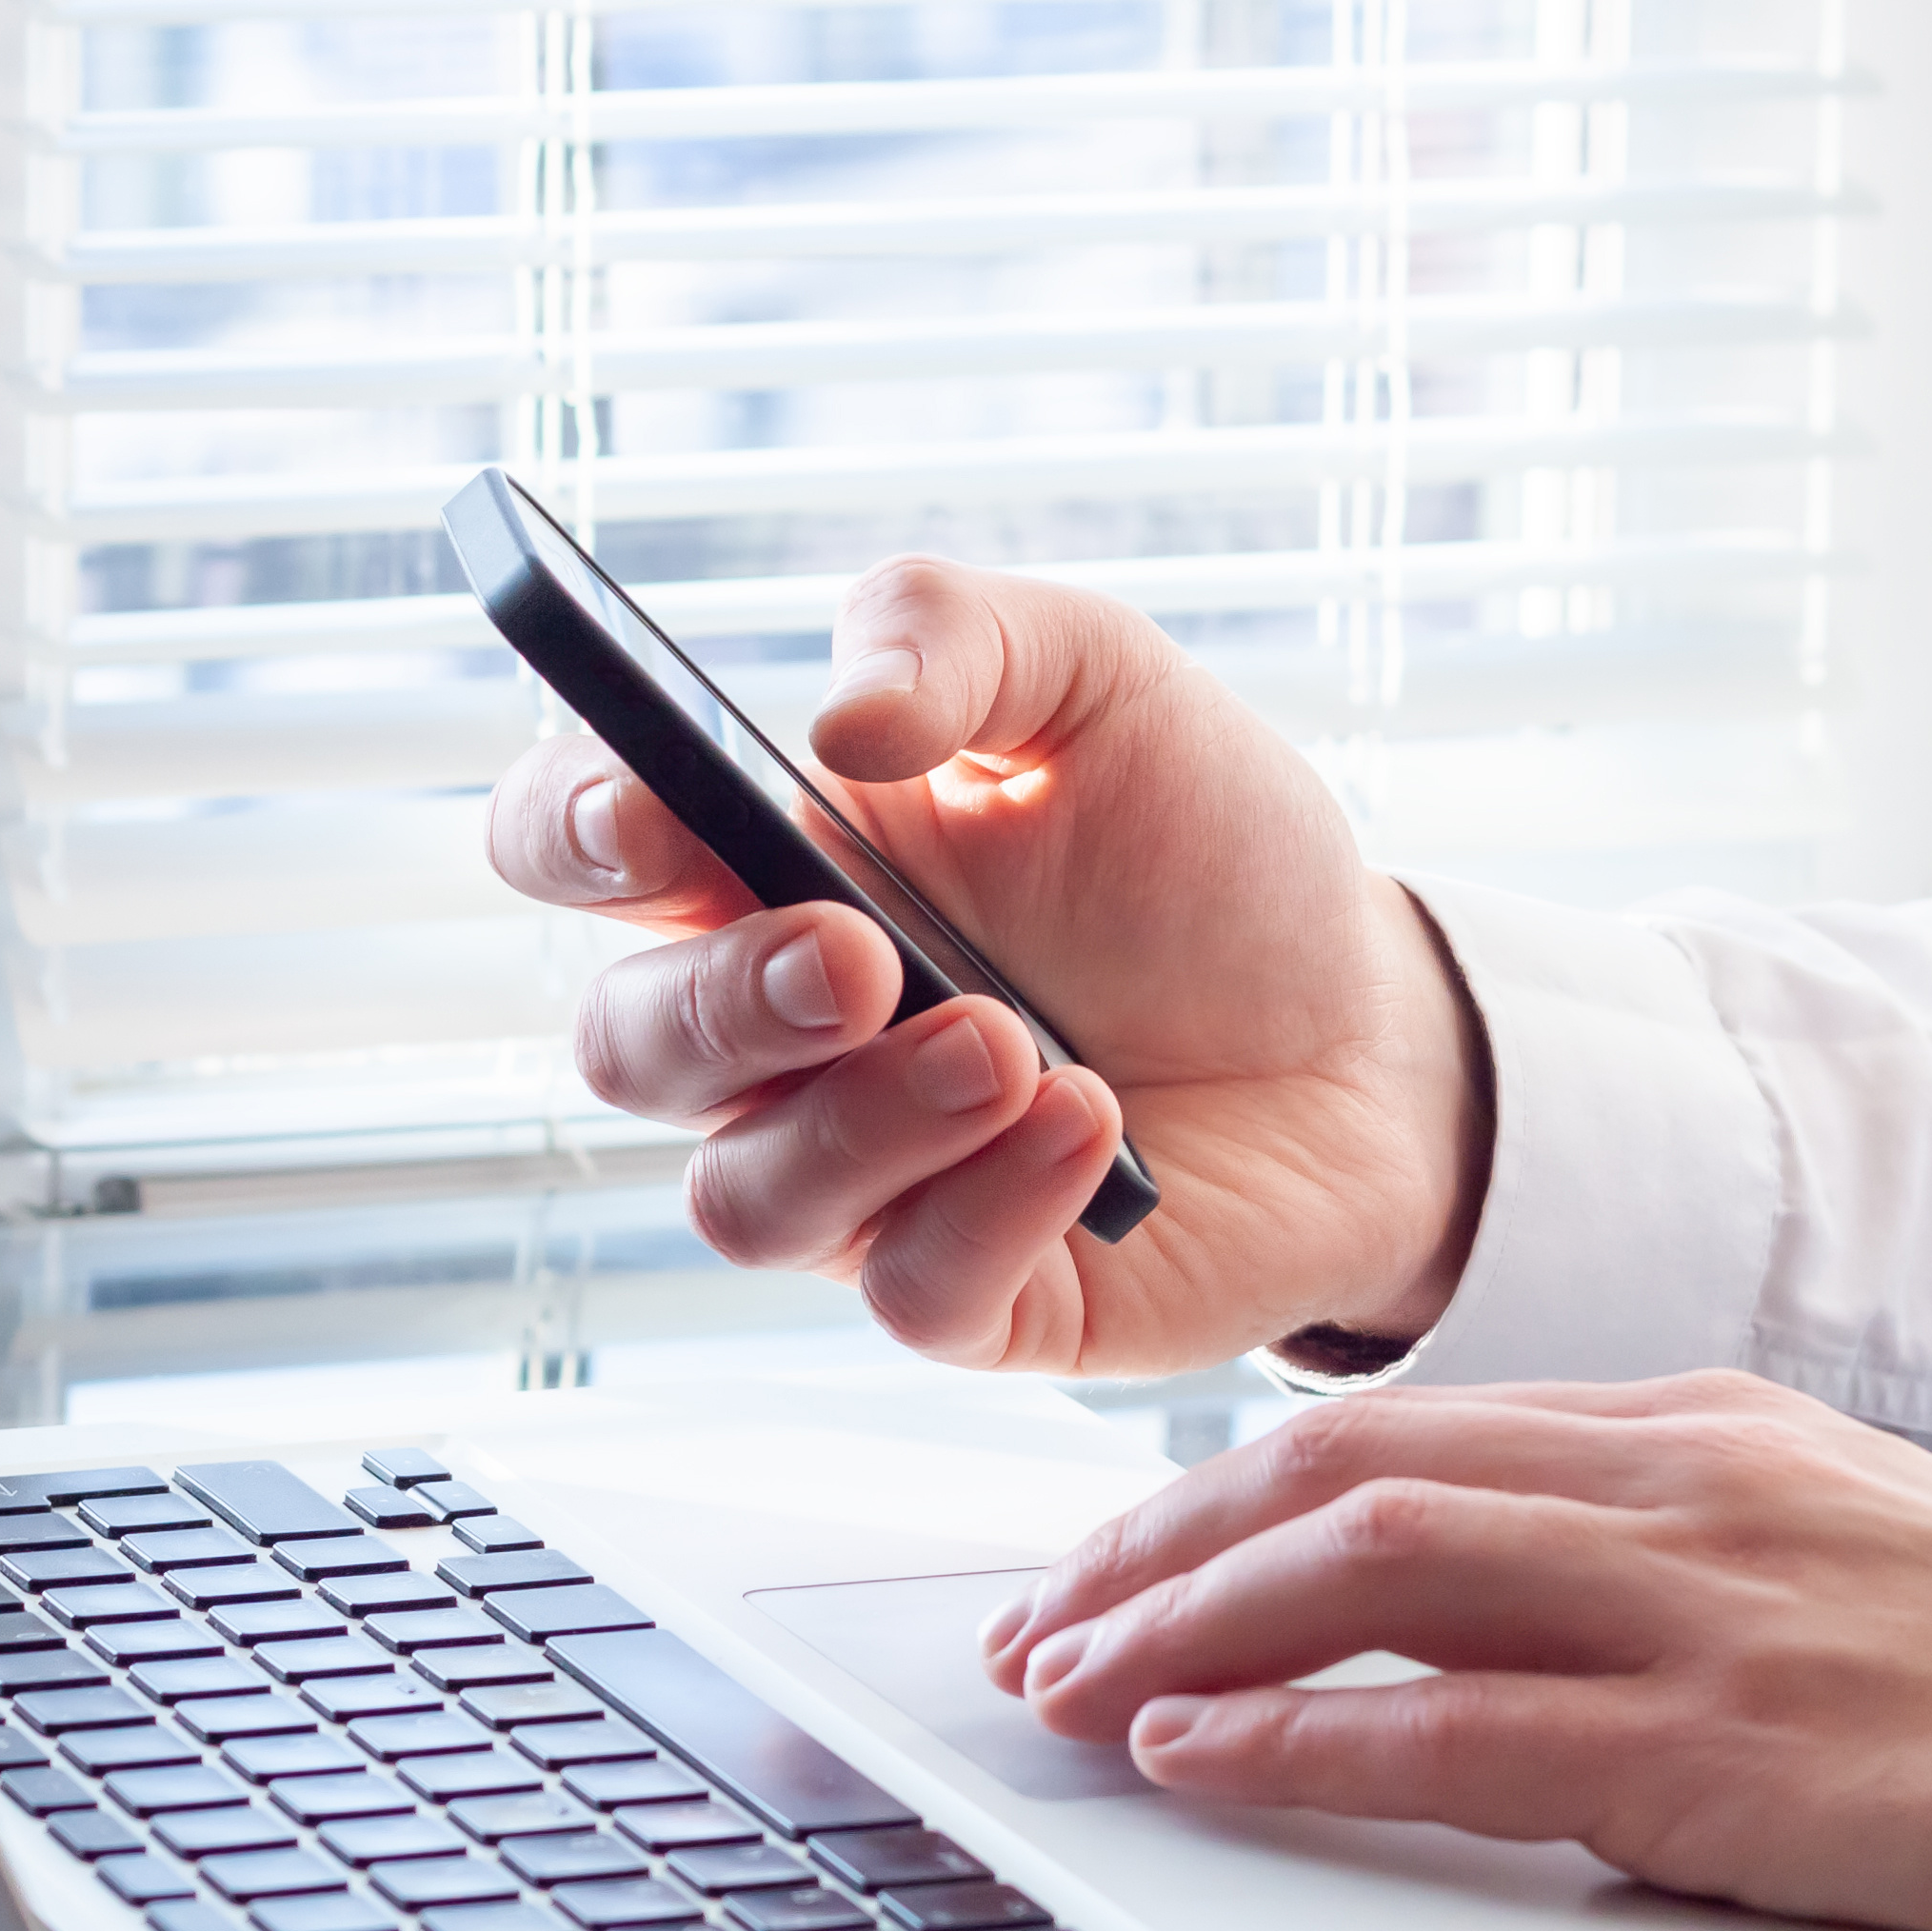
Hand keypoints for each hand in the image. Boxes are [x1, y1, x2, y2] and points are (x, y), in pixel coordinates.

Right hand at [481, 559, 1488, 1378]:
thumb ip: (957, 634)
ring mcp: (861, 1177)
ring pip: (748, 1197)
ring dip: (870, 1120)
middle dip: (718, 1006)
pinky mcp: (968, 1296)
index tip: (645, 814)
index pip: (569, 844)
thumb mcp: (1097, 678)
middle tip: (858, 955)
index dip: (566, 829)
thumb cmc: (1201, 852)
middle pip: (627, 1047)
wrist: (1366, 1024)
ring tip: (1015, 1043)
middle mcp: (777, 1036)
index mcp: (762, 865)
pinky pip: (908, 1290)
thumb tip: (840, 716)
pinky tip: (1090, 1126)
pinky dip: (991, 1204)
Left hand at [981, 1373, 1931, 1930]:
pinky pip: (1467, 1731)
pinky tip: (1203, 1760)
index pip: (1396, 1430)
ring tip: (1073, 1688)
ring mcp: (1715, 1604)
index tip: (1116, 1557)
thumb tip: (1483, 1673)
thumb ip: (1655, 1584)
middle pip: (1343, 1471)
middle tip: (1043, 1622)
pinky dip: (1305, 1744)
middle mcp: (1688, 1483)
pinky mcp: (1746, 1751)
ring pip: (1372, 1565)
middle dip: (1158, 1546)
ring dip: (1186, 1629)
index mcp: (1703, 1432)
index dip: (1221, 1493)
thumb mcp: (1828, 1571)